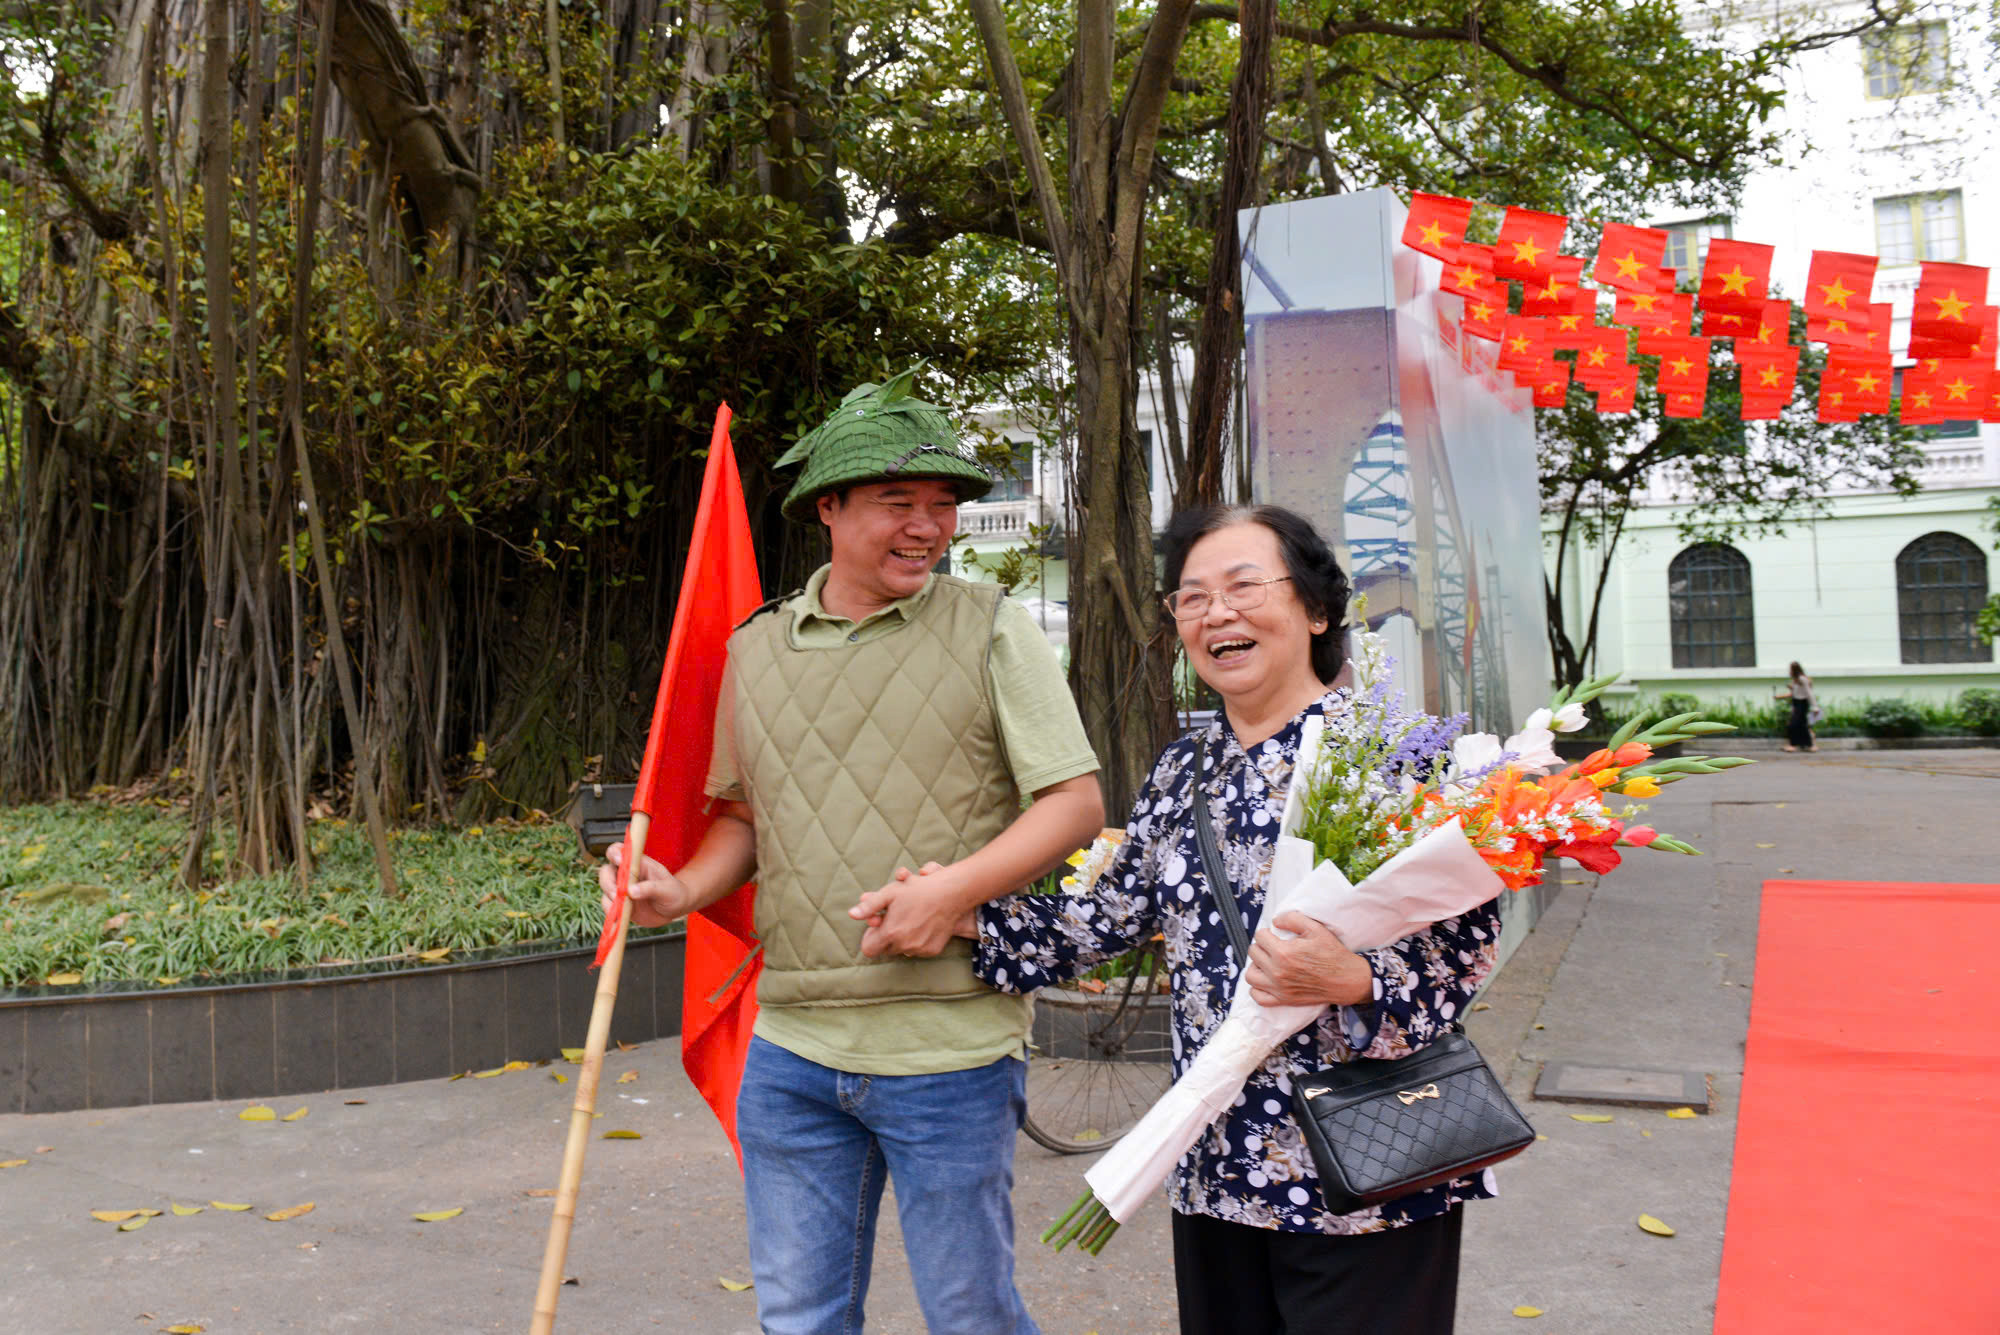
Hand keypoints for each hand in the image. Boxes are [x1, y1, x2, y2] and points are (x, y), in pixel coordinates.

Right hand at [598, 841, 694, 929]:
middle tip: (616, 893)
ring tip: (621, 907)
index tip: (619, 861)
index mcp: (638, 864)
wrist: (675, 910)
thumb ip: (651, 888)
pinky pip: (609, 906)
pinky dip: (610, 911)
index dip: (615, 853)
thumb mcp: (668, 889)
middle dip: (608, 881)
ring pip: (605, 889)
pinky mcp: (620, 904)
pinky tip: (619, 916)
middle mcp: (626, 875)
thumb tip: (631, 891)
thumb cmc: (673, 893)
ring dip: (608, 897)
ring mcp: (622, 889)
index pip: (619, 851)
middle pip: (606, 871)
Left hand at [849, 862, 969, 957]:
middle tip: (894, 919)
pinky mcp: (931, 951)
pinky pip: (917, 950)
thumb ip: (869, 906)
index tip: (878, 924)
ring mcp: (919, 949)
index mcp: (890, 933)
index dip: (870, 937)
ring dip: (901, 939)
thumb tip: (851, 915)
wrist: (951, 894)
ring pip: (901, 950)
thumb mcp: (890, 893)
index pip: (869, 948)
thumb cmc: (918, 890)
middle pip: (885, 949)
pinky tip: (922, 924)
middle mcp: (904, 945)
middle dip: (886, 937)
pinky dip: (917, 941)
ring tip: (909, 920)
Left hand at [1245, 911, 1372, 1007]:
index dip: (1266, 932)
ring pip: (1250, 975)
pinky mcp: (1283, 1000)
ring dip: (1256, 966)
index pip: (1259, 937)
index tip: (1273, 934)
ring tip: (1267, 962)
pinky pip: (1258, 997)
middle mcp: (1277, 972)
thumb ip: (1292, 919)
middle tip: (1272, 946)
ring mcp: (1279, 988)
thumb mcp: (1315, 928)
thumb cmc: (1332, 953)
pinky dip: (1258, 988)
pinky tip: (1266, 979)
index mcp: (1283, 953)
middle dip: (1261, 946)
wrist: (1346, 979)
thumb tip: (1275, 921)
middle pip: (1253, 953)